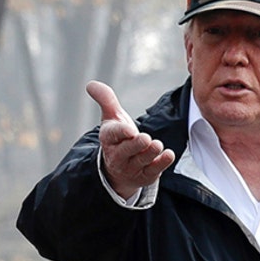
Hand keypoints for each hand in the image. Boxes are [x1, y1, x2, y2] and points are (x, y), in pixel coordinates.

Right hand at [87, 80, 174, 199]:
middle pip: (127, 150)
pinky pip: (153, 171)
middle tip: (146, 138)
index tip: (130, 130)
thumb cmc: (118, 138)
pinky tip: (168, 155)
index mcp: (109, 139)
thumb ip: (105, 99)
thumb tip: (90, 84)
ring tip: (157, 145)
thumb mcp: (111, 118)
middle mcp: (118, 155)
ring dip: (150, 153)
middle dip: (136, 145)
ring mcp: (132, 167)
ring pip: (141, 160)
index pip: (113, 135)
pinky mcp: (145, 176)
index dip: (121, 132)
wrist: (119, 169)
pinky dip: (161, 163)